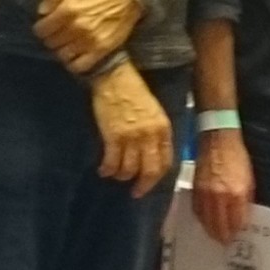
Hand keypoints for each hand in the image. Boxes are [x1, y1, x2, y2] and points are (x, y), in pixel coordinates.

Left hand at [35, 0, 142, 71]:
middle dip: (51, 38)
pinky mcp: (100, 51)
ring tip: (67, 42)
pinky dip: (73, 63)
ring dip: (61, 50)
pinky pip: (78, 66)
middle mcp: (77, 27)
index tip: (48, 26)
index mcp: (68, 9)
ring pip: (62, 55)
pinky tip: (75, 54)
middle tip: (59, 33)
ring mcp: (89, 41)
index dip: (42, 28)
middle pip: (50, 43)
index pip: (41, 30)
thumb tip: (42, 11)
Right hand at [89, 65, 173, 196]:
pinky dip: (108, 169)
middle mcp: (150, 136)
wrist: (115, 77)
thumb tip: (152, 153)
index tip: (150, 182)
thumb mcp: (154, 111)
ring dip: (122, 176)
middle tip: (136, 192)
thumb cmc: (134, 91)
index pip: (165, 161)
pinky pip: (112, 161)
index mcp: (163, 128)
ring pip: (129, 169)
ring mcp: (131, 137)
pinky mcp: (113, 136)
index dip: (157, 176)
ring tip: (116, 175)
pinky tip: (104, 170)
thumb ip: (156, 132)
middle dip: (143, 185)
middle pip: (150, 170)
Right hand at [192, 126, 252, 241]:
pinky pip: (198, 213)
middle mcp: (219, 197)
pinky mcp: (195, 191)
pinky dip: (203, 220)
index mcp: (236, 194)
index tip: (239, 235)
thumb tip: (242, 218)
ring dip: (213, 232)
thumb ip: (245, 201)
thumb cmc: (237, 158)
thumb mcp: (249, 180)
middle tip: (227, 242)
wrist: (216, 140)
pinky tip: (207, 223)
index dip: (238, 231)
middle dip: (225, 237)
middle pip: (220, 227)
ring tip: (217, 236)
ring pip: (207, 223)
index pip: (237, 223)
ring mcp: (205, 195)